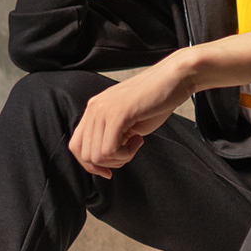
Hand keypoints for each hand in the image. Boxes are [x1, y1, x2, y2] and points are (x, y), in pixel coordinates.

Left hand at [68, 55, 194, 177]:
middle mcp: (94, 108)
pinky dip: (127, 154)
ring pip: (97, 156)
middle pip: (86, 155)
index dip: (90, 165)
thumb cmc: (155, 101)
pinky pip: (110, 150)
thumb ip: (110, 136)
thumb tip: (102, 161)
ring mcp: (103, 110)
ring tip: (136, 142)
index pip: (76, 146)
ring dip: (120, 158)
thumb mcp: (126, 122)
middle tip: (129, 151)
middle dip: (110, 163)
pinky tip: (139, 139)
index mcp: (94, 109)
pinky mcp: (117, 114)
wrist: (174, 79)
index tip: (108, 171)